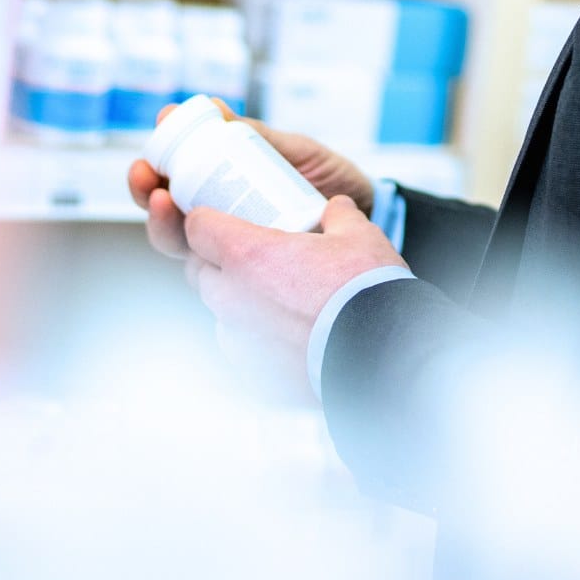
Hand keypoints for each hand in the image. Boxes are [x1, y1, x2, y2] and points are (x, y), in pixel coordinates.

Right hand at [127, 98, 375, 260]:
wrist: (372, 214)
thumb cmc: (329, 177)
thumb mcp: (294, 150)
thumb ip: (257, 135)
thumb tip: (215, 109)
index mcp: (222, 183)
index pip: (173, 175)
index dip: (154, 159)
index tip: (156, 135)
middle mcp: (218, 217)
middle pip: (164, 211)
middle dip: (144, 192)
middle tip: (145, 177)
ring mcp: (232, 248)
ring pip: (181, 245)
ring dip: (163, 225)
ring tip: (164, 204)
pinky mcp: (250, 278)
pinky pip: (217, 280)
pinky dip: (203, 266)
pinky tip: (200, 251)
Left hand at [184, 193, 408, 394]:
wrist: (383, 357)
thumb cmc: (365, 292)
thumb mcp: (359, 237)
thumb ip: (341, 216)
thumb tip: (337, 207)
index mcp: (247, 255)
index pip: (197, 228)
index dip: (205, 220)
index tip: (219, 219)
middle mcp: (232, 298)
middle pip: (201, 271)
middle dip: (216, 260)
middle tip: (247, 255)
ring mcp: (239, 340)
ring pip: (219, 311)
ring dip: (235, 299)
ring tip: (270, 296)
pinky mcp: (253, 373)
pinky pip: (240, 346)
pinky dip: (253, 336)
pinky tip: (282, 332)